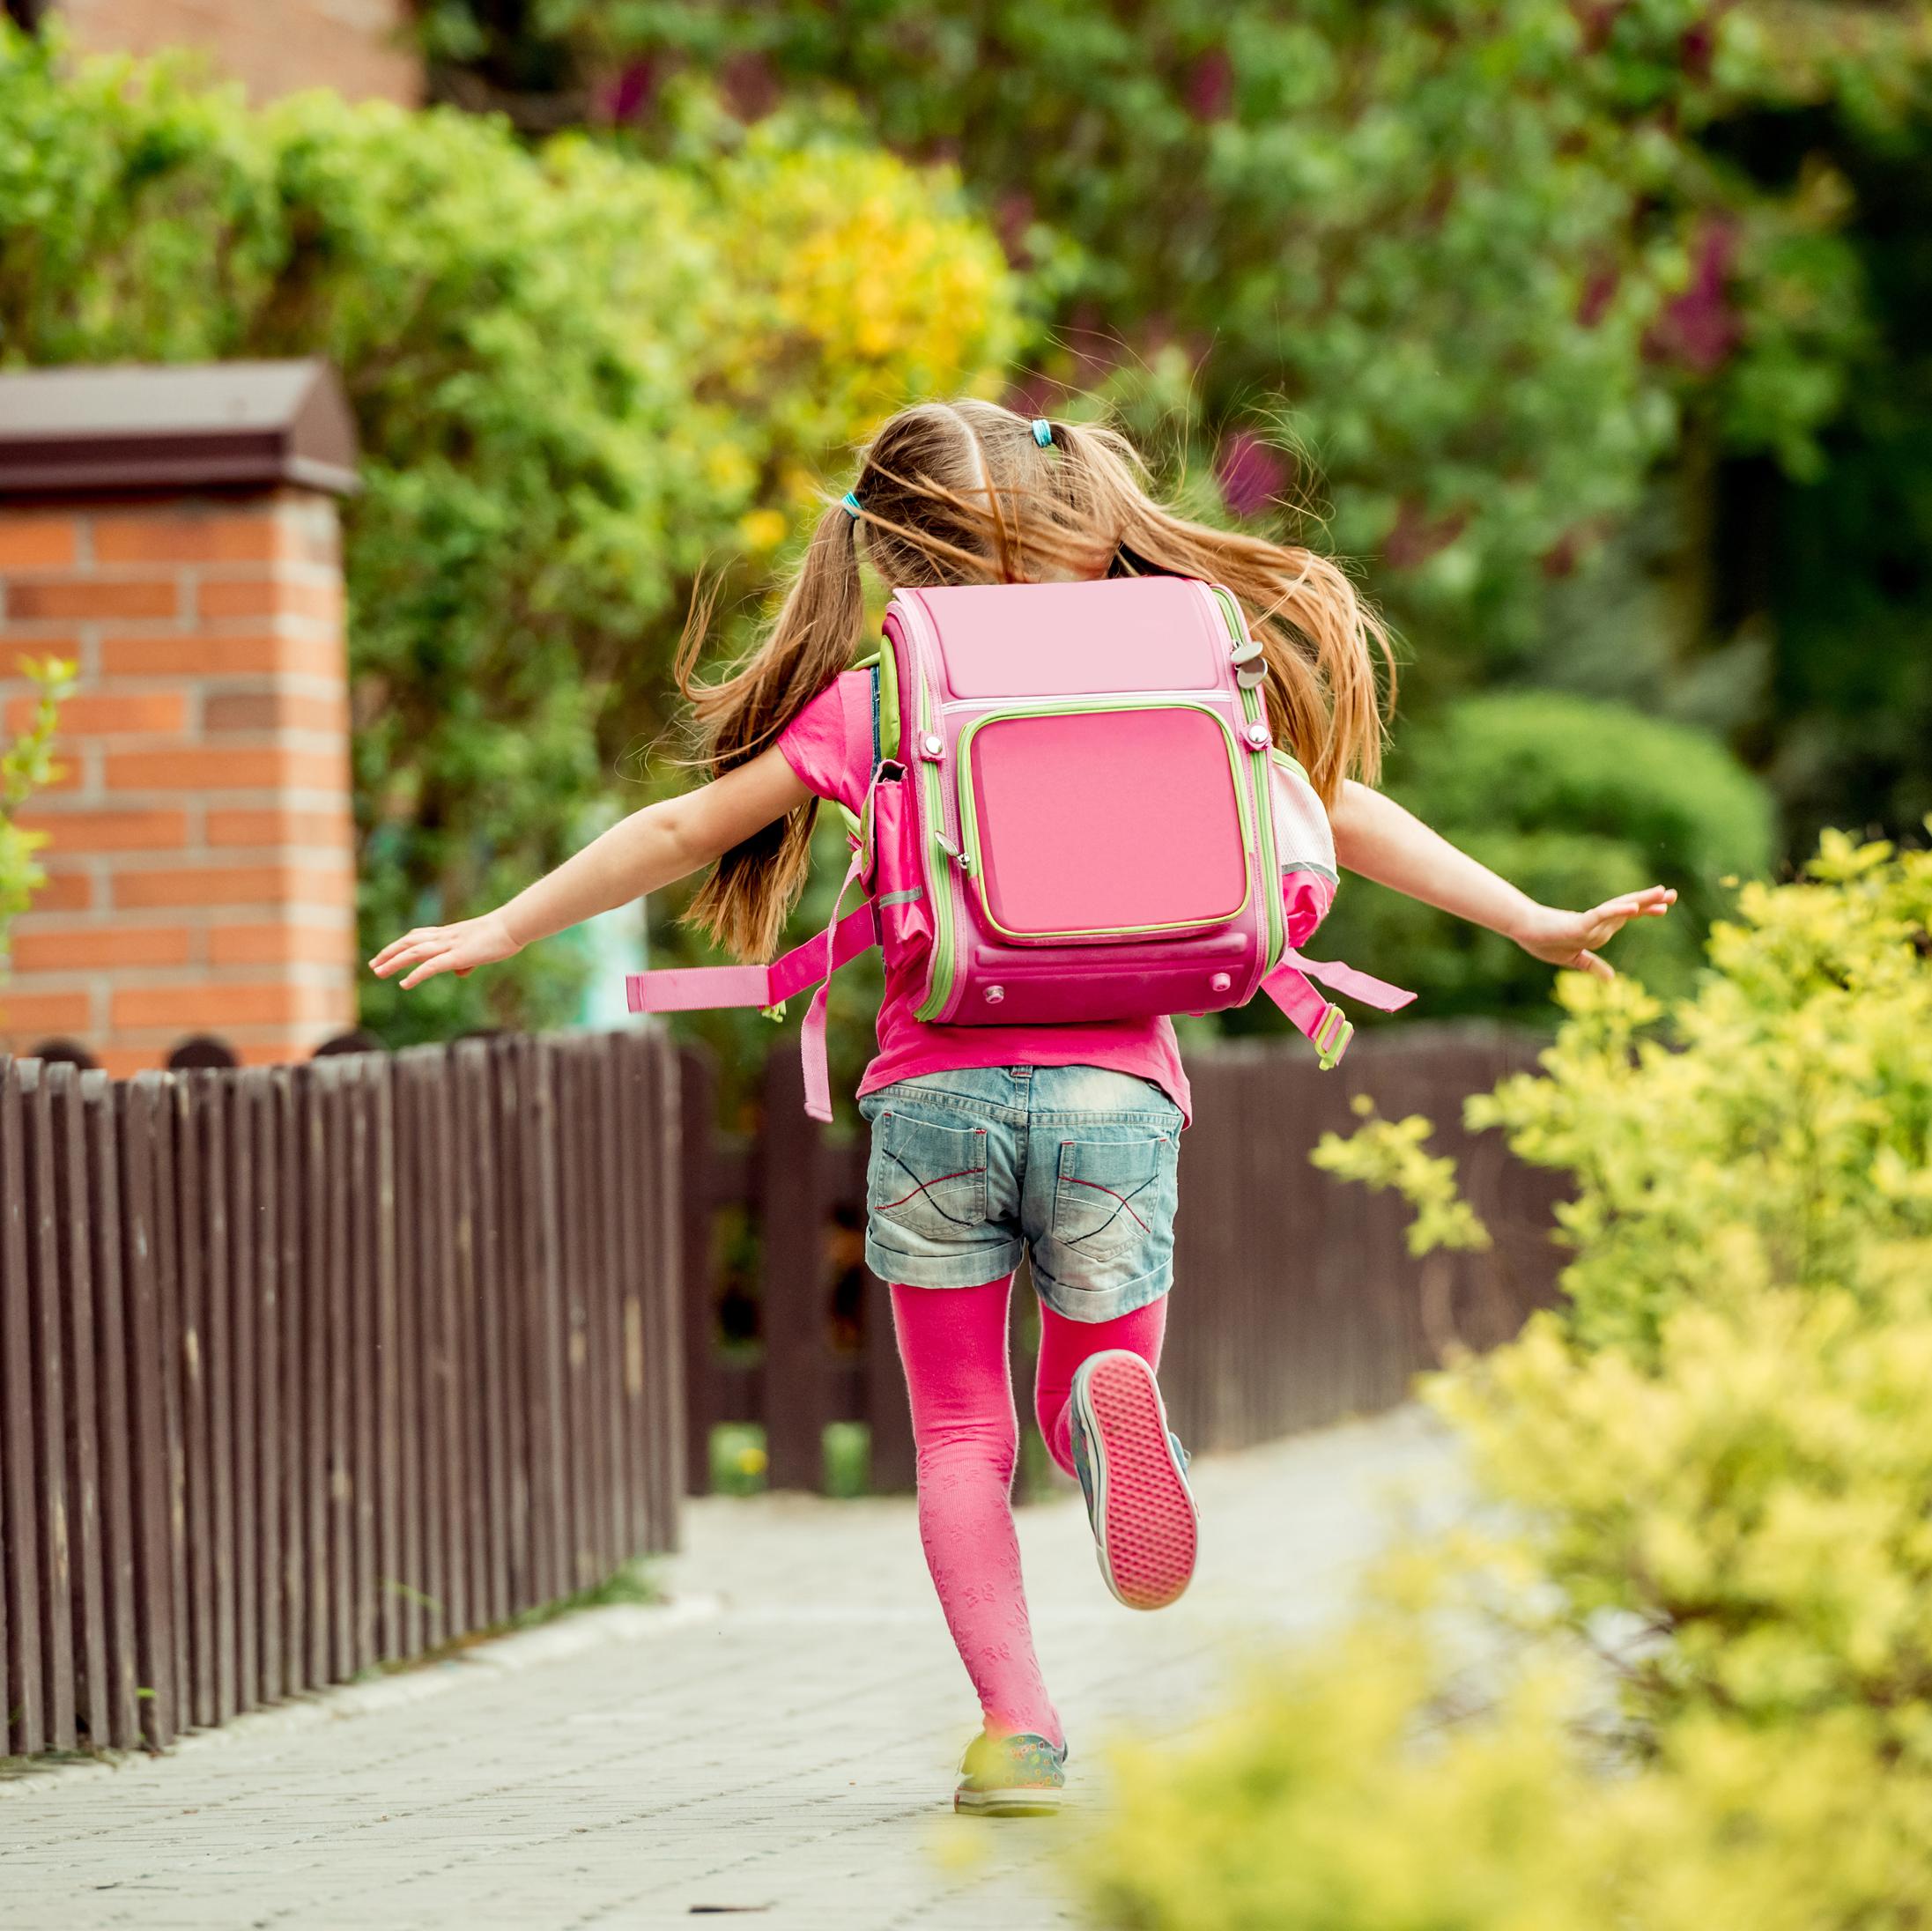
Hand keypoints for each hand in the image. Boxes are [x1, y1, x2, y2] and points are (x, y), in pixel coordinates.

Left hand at [369, 910, 522, 988]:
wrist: (512, 926)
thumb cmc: (501, 937)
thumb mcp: (479, 950)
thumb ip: (465, 960)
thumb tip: (459, 972)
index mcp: (449, 934)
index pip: (417, 936)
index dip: (399, 945)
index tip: (385, 954)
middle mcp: (444, 937)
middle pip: (409, 942)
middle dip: (389, 953)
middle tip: (373, 965)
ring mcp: (450, 946)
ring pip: (414, 952)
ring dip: (394, 962)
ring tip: (378, 972)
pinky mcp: (458, 956)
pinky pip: (431, 966)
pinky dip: (416, 975)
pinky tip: (404, 984)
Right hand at [1510, 886, 1676, 979]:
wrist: (1524, 932)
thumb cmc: (1544, 941)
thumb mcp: (1574, 959)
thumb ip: (1592, 966)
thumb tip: (1610, 979)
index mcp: (1598, 929)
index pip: (1627, 917)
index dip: (1646, 910)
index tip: (1665, 907)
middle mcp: (1598, 922)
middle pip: (1629, 909)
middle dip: (1652, 902)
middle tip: (1673, 895)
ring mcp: (1590, 921)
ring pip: (1620, 908)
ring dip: (1641, 900)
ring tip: (1661, 893)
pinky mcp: (1580, 923)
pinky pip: (1602, 915)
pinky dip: (1617, 911)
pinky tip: (1633, 908)